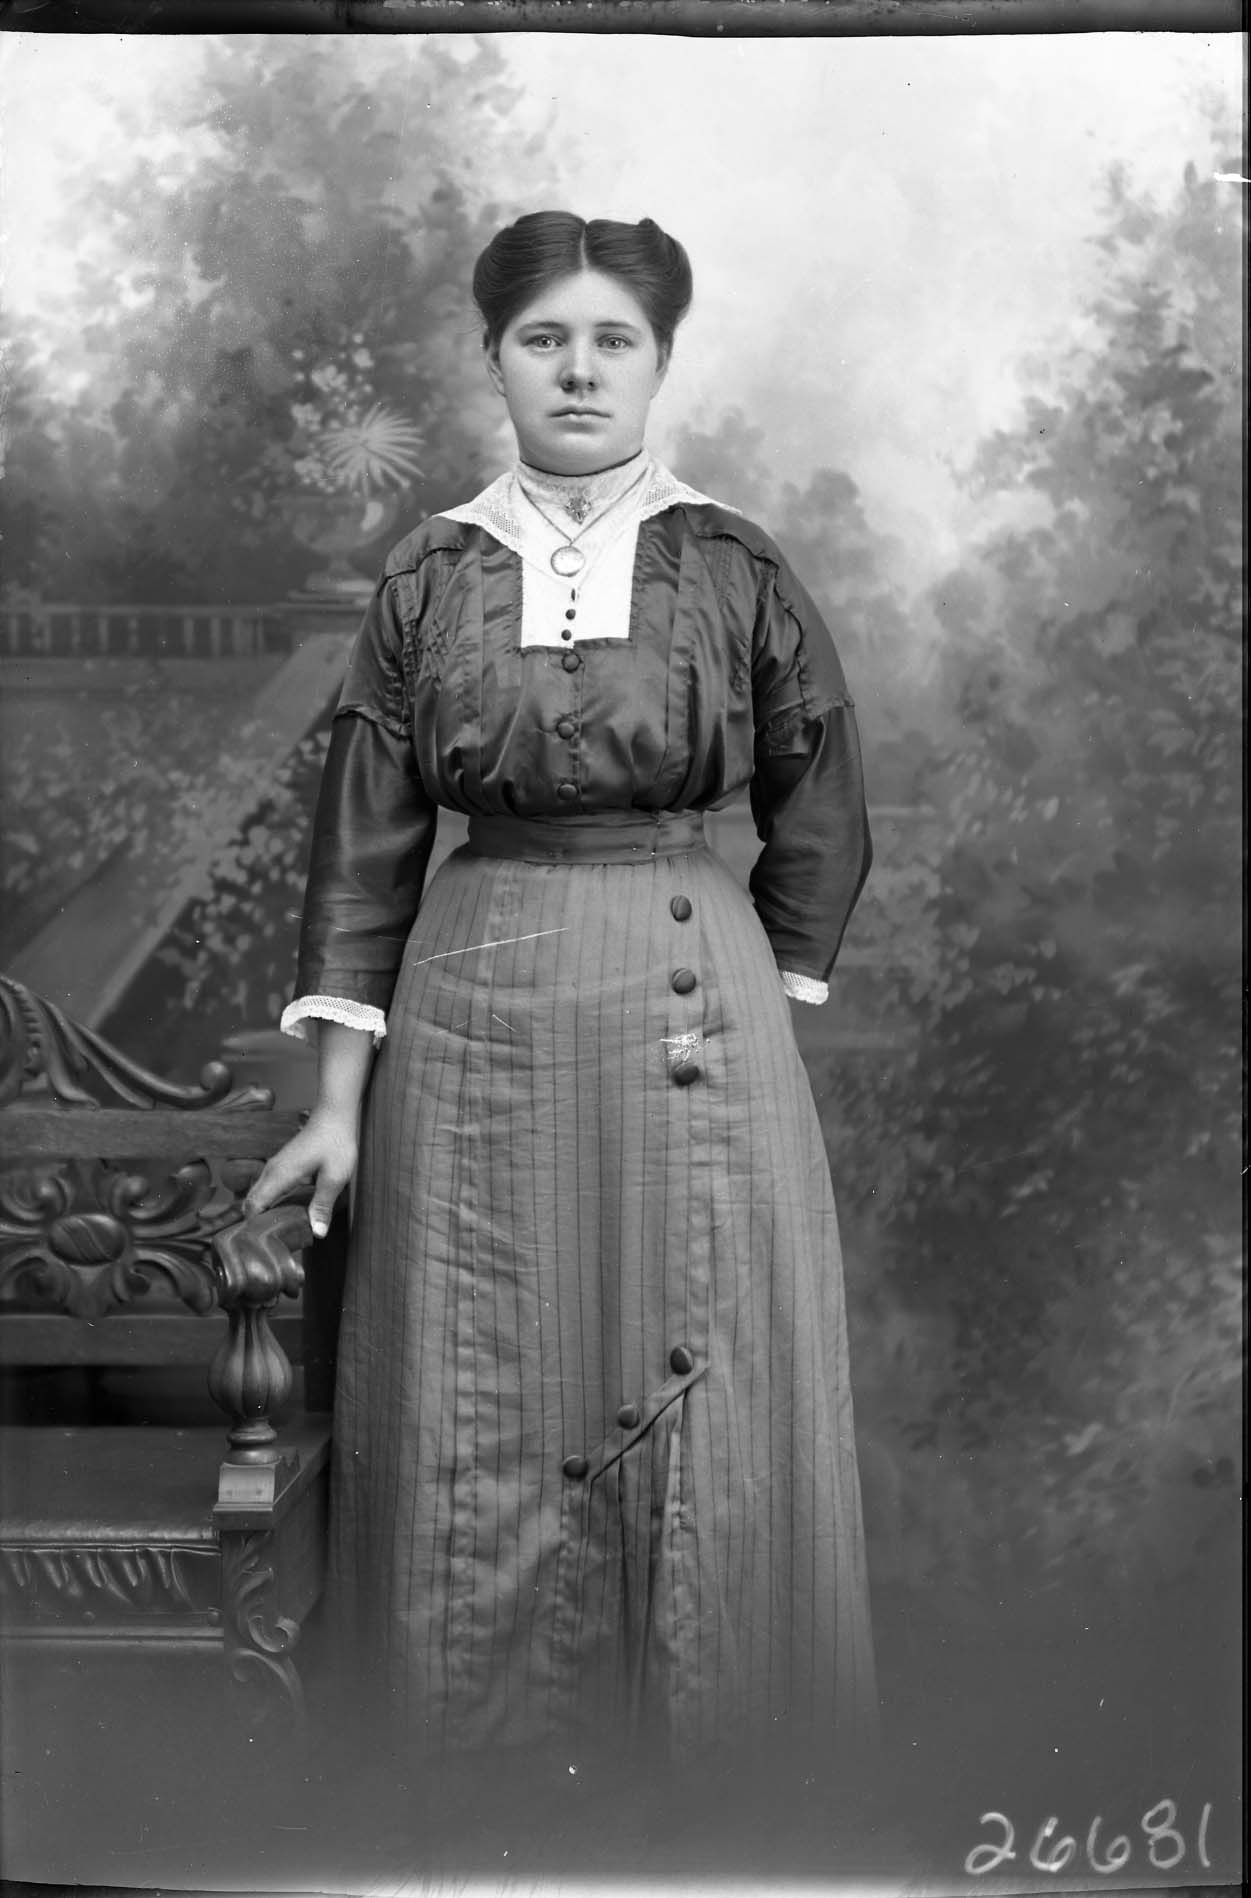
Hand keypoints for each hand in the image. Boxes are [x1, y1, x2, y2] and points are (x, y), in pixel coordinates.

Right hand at [244, 1108, 357, 1237]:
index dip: (252, 1226)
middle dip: (256, 1222)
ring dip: (264, 1212)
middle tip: (270, 1244)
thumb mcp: (335, 1177)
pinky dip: (271, 1202)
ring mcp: (276, 1166)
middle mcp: (272, 1171)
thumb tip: (316, 1233)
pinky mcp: (283, 1165)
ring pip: (259, 1194)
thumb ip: (322, 1205)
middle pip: (252, 1201)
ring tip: (278, 1233)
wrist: (335, 1115)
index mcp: (280, 1176)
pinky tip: (287, 1213)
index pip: (253, 1205)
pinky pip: (269, 1187)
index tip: (260, 1243)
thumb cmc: (336, 1143)